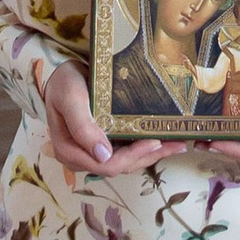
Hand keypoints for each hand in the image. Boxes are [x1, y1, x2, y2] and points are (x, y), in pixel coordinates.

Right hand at [42, 63, 167, 180]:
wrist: (62, 73)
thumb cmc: (64, 83)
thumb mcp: (70, 98)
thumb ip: (82, 126)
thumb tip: (103, 155)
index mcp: (69, 151)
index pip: (106, 165)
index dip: (132, 157)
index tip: (154, 141)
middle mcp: (82, 157)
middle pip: (120, 166)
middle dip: (148, 156)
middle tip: (176, 143)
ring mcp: (93, 152)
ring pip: (127, 162)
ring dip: (152, 154)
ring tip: (177, 144)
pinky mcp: (104, 144)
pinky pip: (126, 152)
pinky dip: (145, 148)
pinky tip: (165, 141)